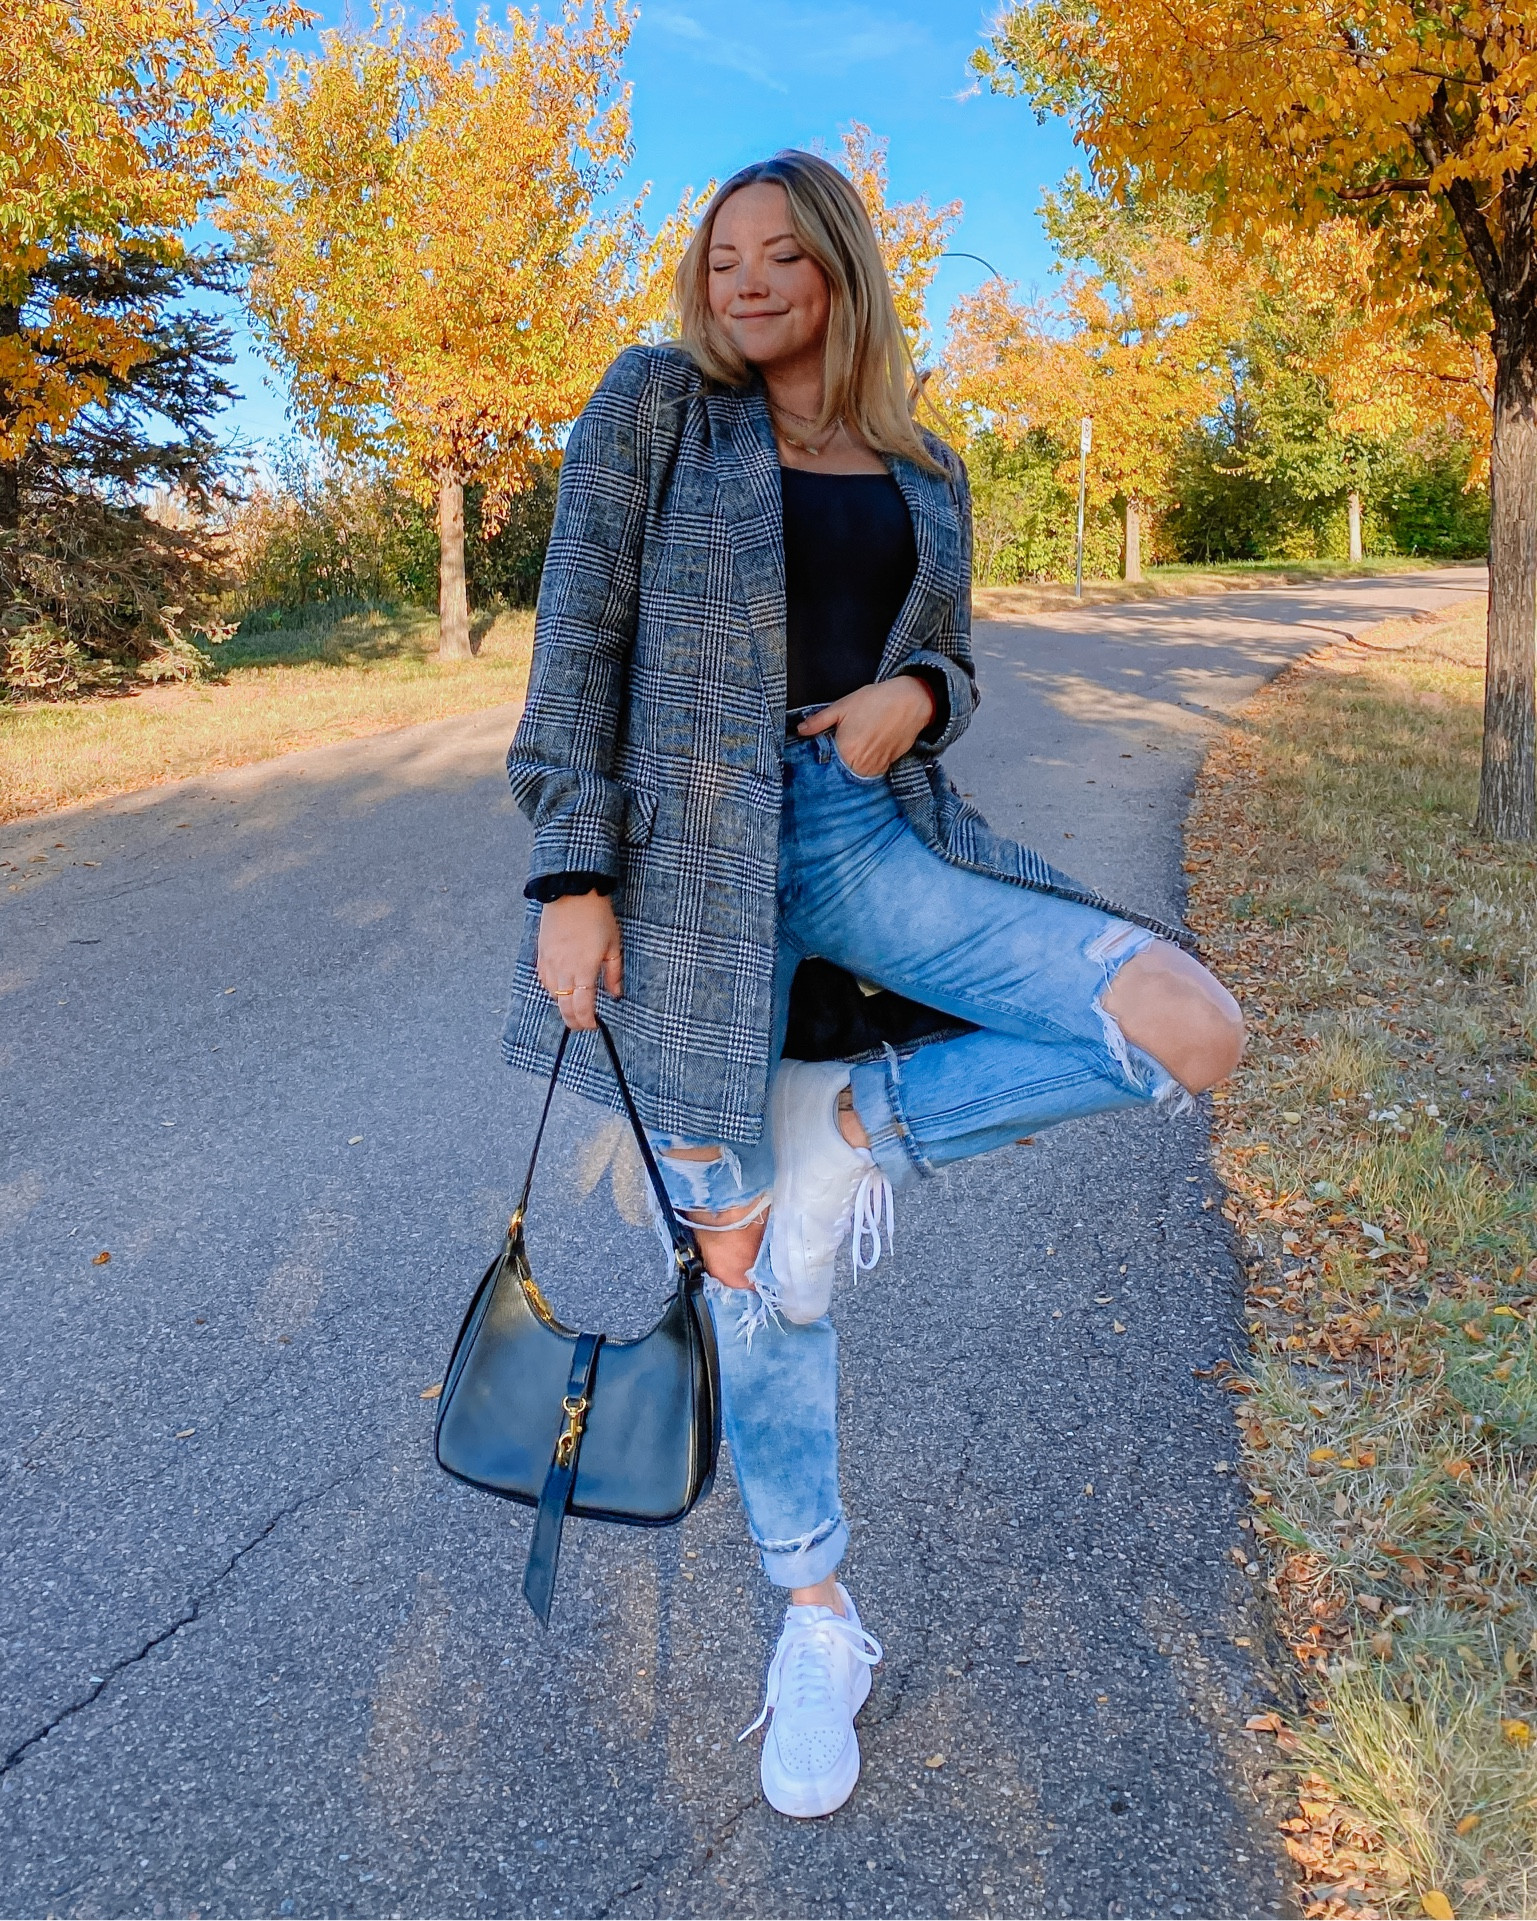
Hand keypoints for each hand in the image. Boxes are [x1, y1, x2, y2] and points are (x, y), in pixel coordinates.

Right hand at [537, 892, 622, 1030]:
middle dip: (573, 1021)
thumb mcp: (613, 945)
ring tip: (575, 1006)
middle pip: (564, 1006)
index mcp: (584, 968)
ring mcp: (549, 961)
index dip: (587, 1021)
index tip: (593, 1026)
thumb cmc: (597, 916)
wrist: (571, 891)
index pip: (582, 1006)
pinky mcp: (541, 953)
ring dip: (563, 1004)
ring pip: (552, 994)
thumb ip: (613, 973)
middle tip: (583, 1025)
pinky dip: (553, 989)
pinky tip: (561, 988)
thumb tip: (615, 994)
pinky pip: (544, 979)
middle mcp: (563, 969)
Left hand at [797, 676, 934, 775]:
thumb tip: (800, 730)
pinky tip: (862, 752)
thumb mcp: (842, 706)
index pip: (826, 768)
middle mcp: (861, 765)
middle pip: (840, 774)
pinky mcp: (887, 766)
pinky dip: (863, 766)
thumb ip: (819, 721)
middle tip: (833, 754)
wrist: (911, 701)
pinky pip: (869, 773)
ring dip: (850, 768)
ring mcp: (876, 768)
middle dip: (834, 766)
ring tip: (850, 751)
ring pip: (855, 775)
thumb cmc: (877, 701)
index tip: (814, 760)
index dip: (819, 764)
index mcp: (847, 751)